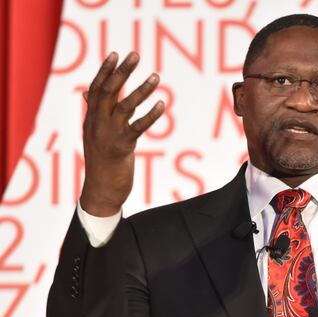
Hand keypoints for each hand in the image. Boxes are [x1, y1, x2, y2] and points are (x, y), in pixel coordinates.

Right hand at [80, 52, 163, 215]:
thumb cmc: (101, 162)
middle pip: (108, 92)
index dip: (105, 71)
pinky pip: (137, 127)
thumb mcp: (94, 135)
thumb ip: (95, 113)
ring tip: (156, 77)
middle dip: (122, 72)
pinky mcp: (121, 148)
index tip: (116, 54)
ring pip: (124, 106)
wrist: (100, 193)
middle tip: (135, 54)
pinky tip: (162, 105)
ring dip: (141, 90)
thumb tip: (86, 93)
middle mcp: (96, 124)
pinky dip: (150, 115)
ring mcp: (107, 135)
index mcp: (91, 120)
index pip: (96, 89)